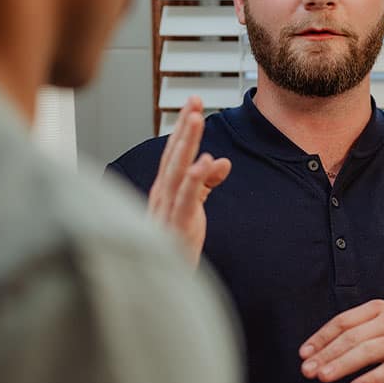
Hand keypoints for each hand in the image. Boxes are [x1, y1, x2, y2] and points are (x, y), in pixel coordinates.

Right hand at [148, 95, 230, 265]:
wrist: (162, 282)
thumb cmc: (175, 243)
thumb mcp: (194, 207)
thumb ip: (206, 182)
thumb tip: (221, 160)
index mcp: (165, 189)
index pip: (175, 152)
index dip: (184, 127)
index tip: (193, 104)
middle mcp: (162, 194)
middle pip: (174, 154)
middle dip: (184, 126)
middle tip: (194, 100)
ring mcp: (167, 209)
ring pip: (177, 169)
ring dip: (187, 143)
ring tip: (196, 119)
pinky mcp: (178, 225)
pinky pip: (186, 199)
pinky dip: (194, 179)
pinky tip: (203, 162)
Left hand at [299, 299, 383, 382]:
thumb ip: (357, 331)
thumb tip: (319, 350)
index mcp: (378, 309)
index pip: (343, 322)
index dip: (321, 338)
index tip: (304, 354)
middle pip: (352, 338)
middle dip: (326, 354)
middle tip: (307, 370)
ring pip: (368, 352)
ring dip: (342, 365)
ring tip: (323, 377)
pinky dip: (371, 379)